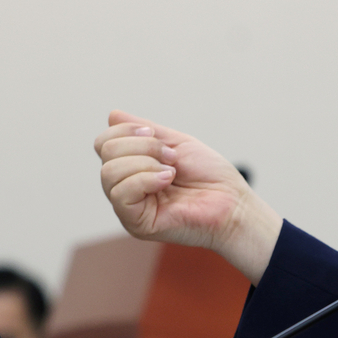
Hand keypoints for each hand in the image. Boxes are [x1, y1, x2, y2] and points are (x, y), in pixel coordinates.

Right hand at [93, 110, 282, 282]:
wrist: (232, 201)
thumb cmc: (211, 176)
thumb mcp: (176, 143)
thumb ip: (144, 130)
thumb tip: (113, 114)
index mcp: (132, 168)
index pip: (104, 143)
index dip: (126, 131)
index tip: (155, 134)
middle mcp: (125, 188)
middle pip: (106, 154)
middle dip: (142, 146)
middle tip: (171, 157)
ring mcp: (129, 207)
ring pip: (109, 173)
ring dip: (145, 163)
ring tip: (172, 171)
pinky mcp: (136, 223)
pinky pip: (121, 194)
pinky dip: (145, 180)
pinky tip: (167, 180)